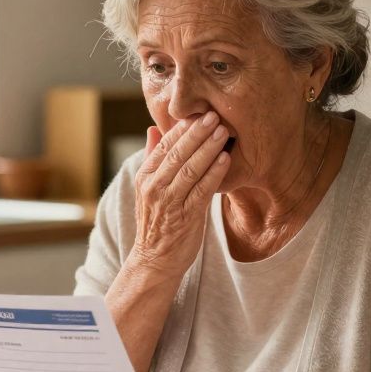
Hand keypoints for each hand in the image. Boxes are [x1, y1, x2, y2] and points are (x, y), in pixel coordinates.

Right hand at [128, 113, 230, 276]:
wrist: (154, 260)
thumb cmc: (156, 222)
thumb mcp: (149, 188)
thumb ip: (153, 158)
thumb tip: (153, 129)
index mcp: (145, 176)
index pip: (164, 145)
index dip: (182, 127)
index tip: (200, 111)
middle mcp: (154, 187)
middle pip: (178, 153)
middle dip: (197, 132)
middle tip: (215, 115)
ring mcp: (169, 202)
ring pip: (190, 169)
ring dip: (208, 148)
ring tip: (224, 131)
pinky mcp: (185, 217)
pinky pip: (201, 191)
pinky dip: (214, 174)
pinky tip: (225, 159)